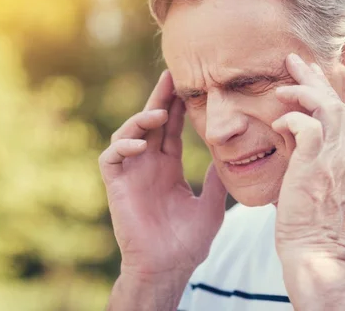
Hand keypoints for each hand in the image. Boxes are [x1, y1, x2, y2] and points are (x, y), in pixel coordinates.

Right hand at [98, 71, 227, 280]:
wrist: (168, 268)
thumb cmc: (188, 242)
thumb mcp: (211, 204)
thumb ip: (217, 180)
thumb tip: (232, 157)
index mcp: (167, 168)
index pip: (171, 129)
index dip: (178, 107)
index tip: (188, 86)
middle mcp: (148, 165)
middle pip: (150, 123)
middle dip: (159, 99)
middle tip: (170, 76)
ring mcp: (131, 174)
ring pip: (127, 134)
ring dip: (140, 120)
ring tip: (160, 113)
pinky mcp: (117, 185)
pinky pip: (111, 157)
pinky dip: (123, 146)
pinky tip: (142, 144)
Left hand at [271, 54, 344, 260]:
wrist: (314, 248)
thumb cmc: (308, 219)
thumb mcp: (315, 179)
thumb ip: (308, 153)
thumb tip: (289, 130)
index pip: (339, 111)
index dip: (322, 89)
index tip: (306, 74)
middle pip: (334, 101)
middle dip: (313, 77)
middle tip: (293, 60)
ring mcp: (335, 157)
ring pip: (325, 107)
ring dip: (301, 91)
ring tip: (281, 85)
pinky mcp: (316, 164)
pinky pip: (306, 126)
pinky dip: (290, 120)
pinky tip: (276, 124)